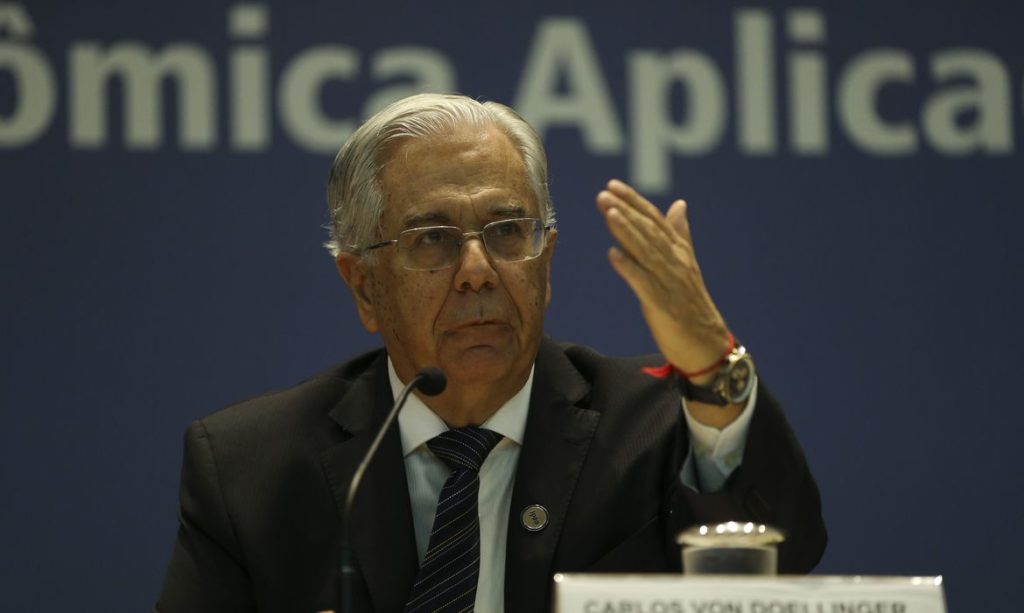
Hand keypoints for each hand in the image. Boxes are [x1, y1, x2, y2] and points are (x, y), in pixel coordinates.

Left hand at [596, 179, 730, 384]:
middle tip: (604, 194)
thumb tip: (679, 204)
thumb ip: (679, 235)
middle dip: (627, 211)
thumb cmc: (690, 304)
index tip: (613, 185)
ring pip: (646, 252)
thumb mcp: (685, 265)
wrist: (707, 344)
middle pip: (649, 231)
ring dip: (627, 232)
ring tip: (609, 213)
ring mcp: (670, 283)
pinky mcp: (664, 305)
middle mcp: (676, 263)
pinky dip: (630, 268)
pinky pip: (644, 284)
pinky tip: (613, 255)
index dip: (634, 201)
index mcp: (679, 252)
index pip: (655, 220)